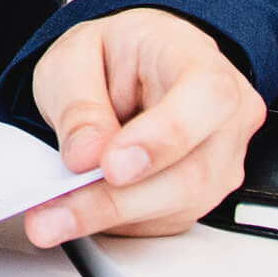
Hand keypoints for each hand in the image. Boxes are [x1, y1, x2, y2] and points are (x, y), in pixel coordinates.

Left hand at [24, 7, 266, 246]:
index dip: (163, 138)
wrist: (129, 68)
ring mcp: (221, 161)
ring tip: (52, 218)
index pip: (205, 97)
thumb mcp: (75, 56)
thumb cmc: (113, 54)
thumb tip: (85, 156)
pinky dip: (115, 222)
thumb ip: (79, 102)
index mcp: (197, 59)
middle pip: (192, 171)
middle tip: (58, 209)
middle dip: (118, 198)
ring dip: (110, 218)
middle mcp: (225, 115)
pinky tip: (75, 215)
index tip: (111, 166)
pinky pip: (163, 221)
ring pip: (178, 206)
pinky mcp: (201, 196)